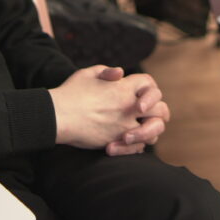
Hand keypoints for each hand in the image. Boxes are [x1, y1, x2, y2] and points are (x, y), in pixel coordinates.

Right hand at [49, 66, 167, 153]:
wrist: (58, 116)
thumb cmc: (70, 93)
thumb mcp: (88, 73)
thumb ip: (108, 72)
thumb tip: (121, 73)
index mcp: (123, 88)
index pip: (149, 83)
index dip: (148, 87)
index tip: (140, 93)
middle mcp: (128, 107)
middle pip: (161, 109)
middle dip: (158, 111)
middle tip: (148, 115)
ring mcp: (124, 125)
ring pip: (154, 131)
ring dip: (150, 131)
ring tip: (139, 130)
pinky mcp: (116, 141)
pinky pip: (138, 147)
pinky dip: (136, 145)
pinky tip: (126, 141)